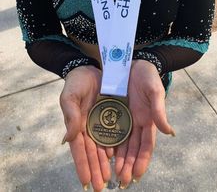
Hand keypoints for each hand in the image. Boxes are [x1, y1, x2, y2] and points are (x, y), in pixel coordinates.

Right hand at [60, 66, 110, 190]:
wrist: (91, 68)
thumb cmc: (77, 82)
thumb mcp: (70, 97)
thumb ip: (70, 116)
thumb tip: (67, 139)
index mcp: (77, 123)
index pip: (79, 148)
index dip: (82, 164)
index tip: (86, 181)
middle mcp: (89, 127)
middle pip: (92, 152)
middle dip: (96, 169)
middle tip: (100, 186)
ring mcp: (101, 123)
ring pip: (103, 147)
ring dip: (106, 163)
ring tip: (111, 178)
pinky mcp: (113, 116)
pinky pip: (115, 134)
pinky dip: (116, 147)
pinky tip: (118, 159)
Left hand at [115, 60, 174, 187]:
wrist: (131, 63)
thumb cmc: (147, 75)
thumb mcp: (154, 91)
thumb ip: (159, 110)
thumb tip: (169, 132)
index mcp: (148, 119)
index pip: (146, 145)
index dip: (142, 160)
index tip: (137, 176)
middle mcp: (137, 122)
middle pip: (133, 148)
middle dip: (129, 164)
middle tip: (122, 181)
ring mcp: (126, 118)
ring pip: (122, 143)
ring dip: (119, 158)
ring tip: (113, 173)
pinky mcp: (114, 111)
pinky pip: (112, 130)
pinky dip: (110, 143)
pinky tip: (104, 154)